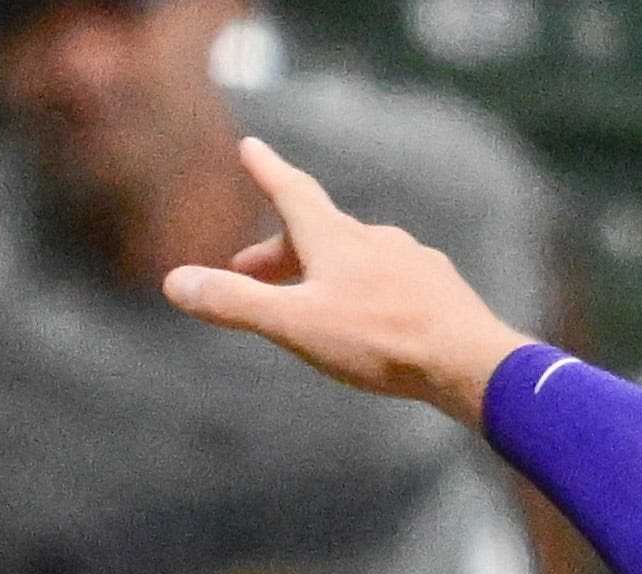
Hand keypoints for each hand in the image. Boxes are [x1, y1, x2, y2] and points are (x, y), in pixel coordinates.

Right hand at [160, 138, 532, 422]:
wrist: (467, 360)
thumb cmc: (379, 341)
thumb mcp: (295, 325)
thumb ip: (236, 305)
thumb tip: (175, 283)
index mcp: (335, 239)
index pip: (292, 193)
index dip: (267, 171)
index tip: (251, 146)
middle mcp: (374, 240)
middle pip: (317, 232)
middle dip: (278, 248)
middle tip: (247, 269)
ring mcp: (410, 262)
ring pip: (357, 256)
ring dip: (324, 270)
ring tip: (309, 296)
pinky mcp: (437, 290)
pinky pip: (392, 280)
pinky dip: (367, 290)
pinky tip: (372, 316)